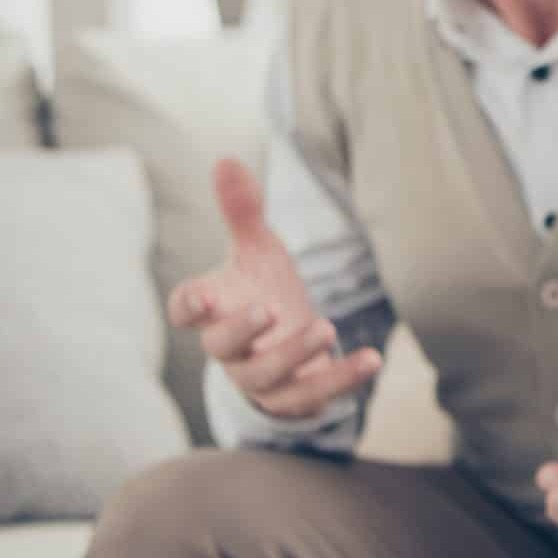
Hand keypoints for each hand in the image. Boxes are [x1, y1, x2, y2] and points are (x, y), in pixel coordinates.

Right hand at [163, 158, 381, 420]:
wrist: (288, 346)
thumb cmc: (262, 292)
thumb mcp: (257, 250)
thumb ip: (243, 211)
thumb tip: (226, 160)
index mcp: (213, 310)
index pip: (185, 309)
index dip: (188, 305)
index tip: (197, 298)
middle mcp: (231, 348)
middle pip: (222, 347)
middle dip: (242, 330)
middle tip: (267, 308)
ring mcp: (261, 377)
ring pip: (268, 376)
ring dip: (295, 354)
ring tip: (327, 327)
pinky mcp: (295, 397)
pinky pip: (314, 395)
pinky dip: (343, 378)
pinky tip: (372, 358)